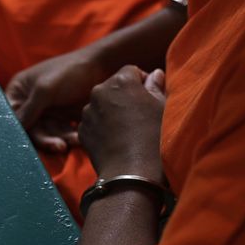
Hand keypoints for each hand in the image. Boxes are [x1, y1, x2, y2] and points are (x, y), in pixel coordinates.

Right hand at [6, 48, 107, 152]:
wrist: (101, 67)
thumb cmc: (69, 71)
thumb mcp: (45, 89)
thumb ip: (28, 110)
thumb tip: (15, 129)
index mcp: (20, 91)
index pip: (12, 115)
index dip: (18, 130)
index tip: (28, 143)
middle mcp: (31, 103)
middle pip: (31, 129)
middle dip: (45, 139)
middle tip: (59, 146)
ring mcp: (47, 111)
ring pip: (48, 134)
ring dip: (60, 139)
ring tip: (75, 140)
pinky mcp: (63, 118)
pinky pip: (62, 133)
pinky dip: (69, 137)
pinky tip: (80, 138)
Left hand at [78, 66, 165, 181]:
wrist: (133, 173)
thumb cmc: (154, 138)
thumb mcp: (163, 109)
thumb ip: (156, 87)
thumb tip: (154, 74)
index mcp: (121, 82)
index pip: (131, 71)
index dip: (142, 82)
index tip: (150, 98)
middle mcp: (99, 92)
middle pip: (113, 86)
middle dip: (124, 96)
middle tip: (139, 115)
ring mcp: (87, 112)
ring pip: (101, 104)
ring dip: (111, 111)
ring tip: (127, 130)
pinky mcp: (82, 131)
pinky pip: (93, 122)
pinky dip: (102, 127)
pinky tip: (116, 140)